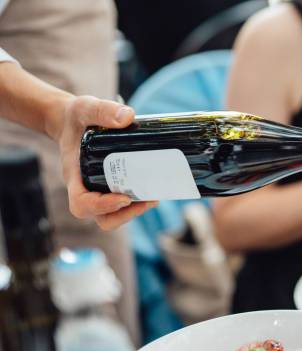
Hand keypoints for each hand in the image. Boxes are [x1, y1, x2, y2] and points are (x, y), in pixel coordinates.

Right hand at [49, 96, 157, 230]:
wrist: (75, 122)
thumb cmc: (77, 118)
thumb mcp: (85, 108)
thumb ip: (102, 110)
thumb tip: (128, 117)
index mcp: (75, 177)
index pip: (82, 205)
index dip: (102, 207)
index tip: (124, 197)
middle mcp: (86, 189)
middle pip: (103, 219)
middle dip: (126, 214)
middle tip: (149, 199)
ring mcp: (100, 191)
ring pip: (115, 216)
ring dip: (136, 211)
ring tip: (156, 196)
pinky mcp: (112, 188)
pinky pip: (124, 205)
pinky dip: (139, 201)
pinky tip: (155, 187)